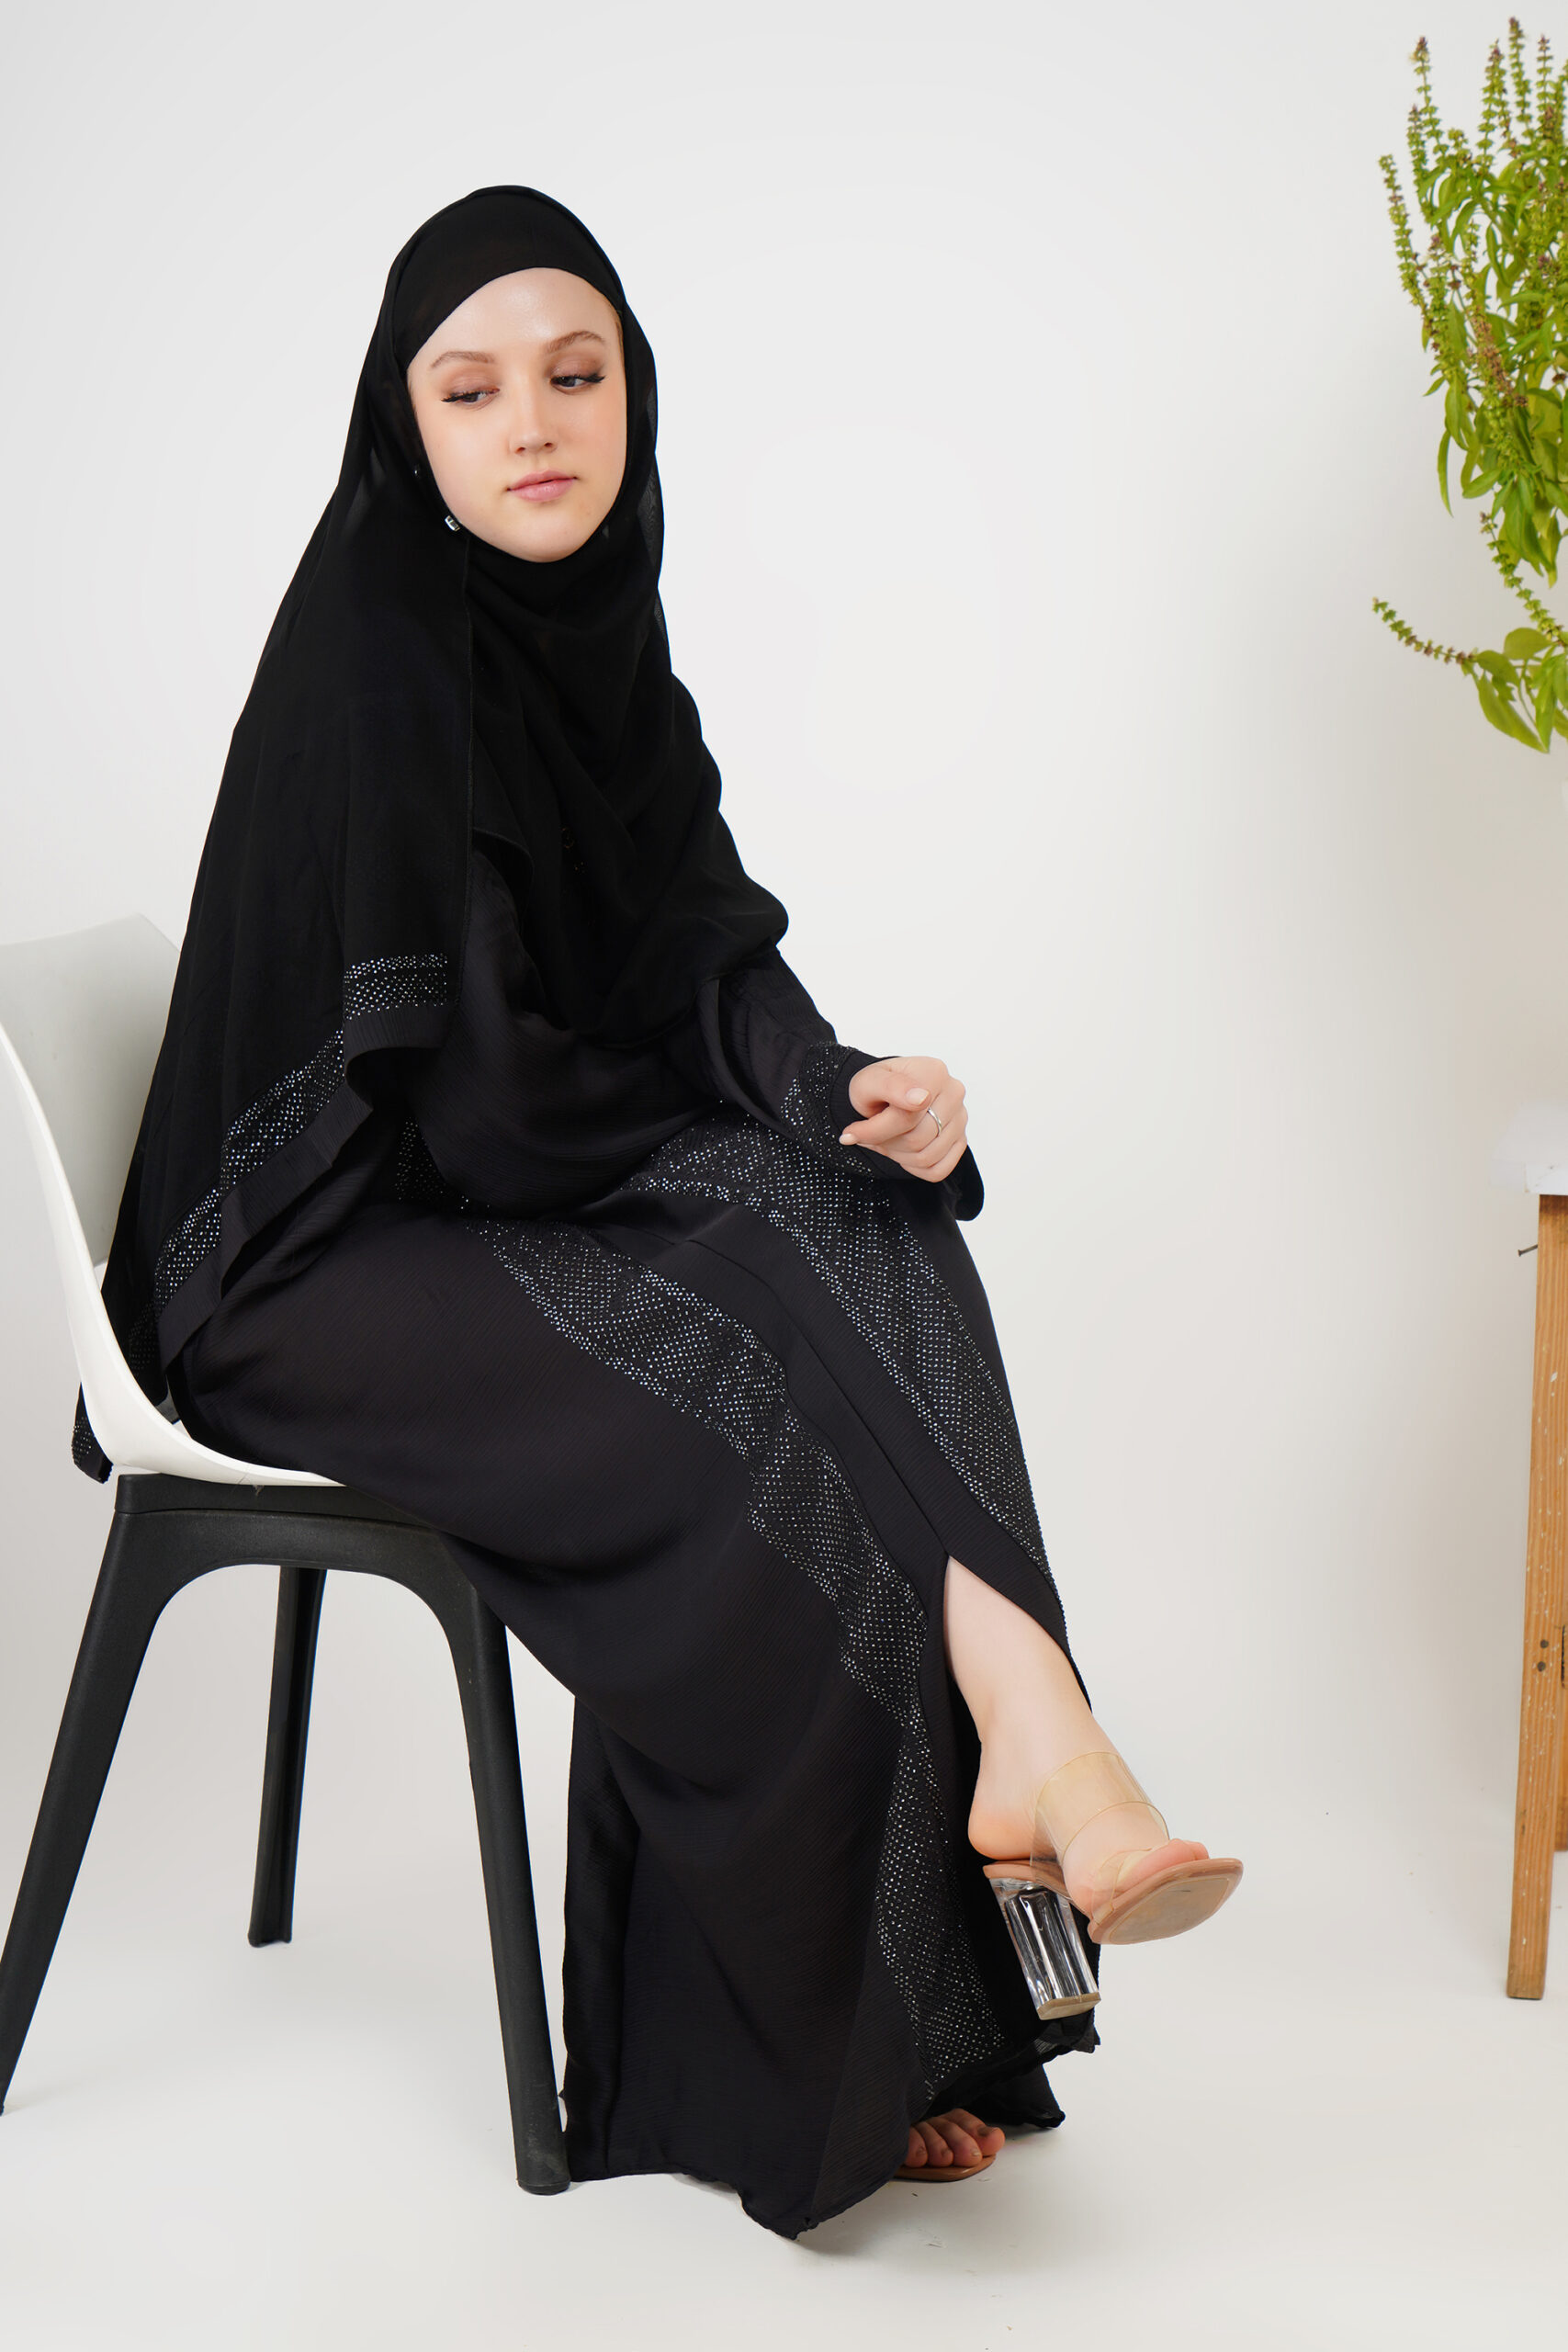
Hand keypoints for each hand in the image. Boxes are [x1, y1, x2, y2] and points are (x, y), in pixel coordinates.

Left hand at [839, 1056, 968, 1182]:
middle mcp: (954, 1093)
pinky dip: (915, 1168)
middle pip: (918, 1139)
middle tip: (871, 1134)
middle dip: (886, 1143)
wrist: (886, 1094)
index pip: (907, 1117)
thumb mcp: (869, 1082)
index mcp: (934, 1072)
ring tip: (886, 1139)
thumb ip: (891, 1087)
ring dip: (899, 1156)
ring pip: (927, 1157)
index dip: (875, 1130)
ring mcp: (961, 1118)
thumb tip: (920, 1099)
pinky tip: (903, 1151)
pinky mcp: (961, 1139)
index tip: (852, 1132)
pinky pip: (939, 1169)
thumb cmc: (877, 1087)